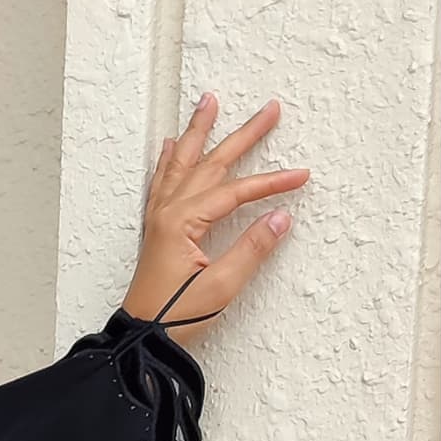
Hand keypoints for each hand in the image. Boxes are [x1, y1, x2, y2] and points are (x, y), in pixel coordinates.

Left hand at [122, 93, 310, 346]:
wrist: (140, 337)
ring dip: (197, 132)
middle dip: (242, 135)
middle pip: (211, 164)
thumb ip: (252, 250)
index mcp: (182, 221)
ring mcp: (159, 219)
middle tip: (269, 109)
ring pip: (181, 163)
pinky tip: (168, 146)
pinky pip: (162, 182)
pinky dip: (168, 160)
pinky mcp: (156, 230)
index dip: (271, 182)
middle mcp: (168, 212)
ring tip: (207, 102)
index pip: (235, 191)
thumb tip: (280, 218)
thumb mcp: (222, 286)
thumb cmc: (174, 316)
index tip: (300, 177)